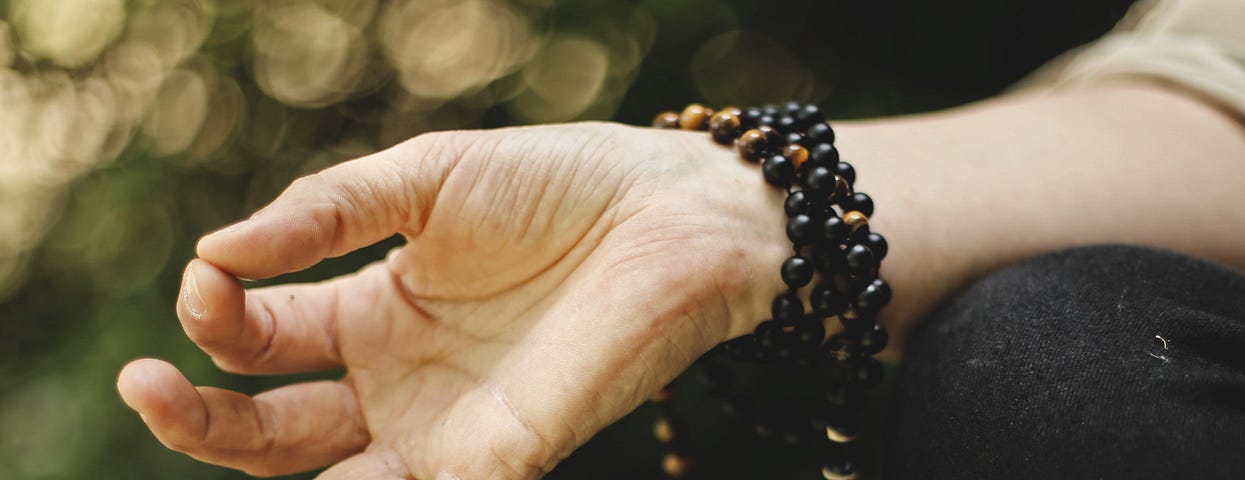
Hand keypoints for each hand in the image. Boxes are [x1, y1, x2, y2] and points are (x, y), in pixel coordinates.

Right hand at [115, 122, 790, 477]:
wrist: (670, 212)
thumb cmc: (559, 185)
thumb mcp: (426, 179)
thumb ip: (326, 213)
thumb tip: (214, 251)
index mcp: (372, 313)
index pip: (260, 340)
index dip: (215, 317)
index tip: (204, 277)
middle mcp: (398, 383)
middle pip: (269, 432)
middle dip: (195, 416)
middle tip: (143, 383)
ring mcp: (448, 428)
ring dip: (249, 463)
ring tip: (188, 413)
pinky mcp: (504, 457)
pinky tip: (332, 478)